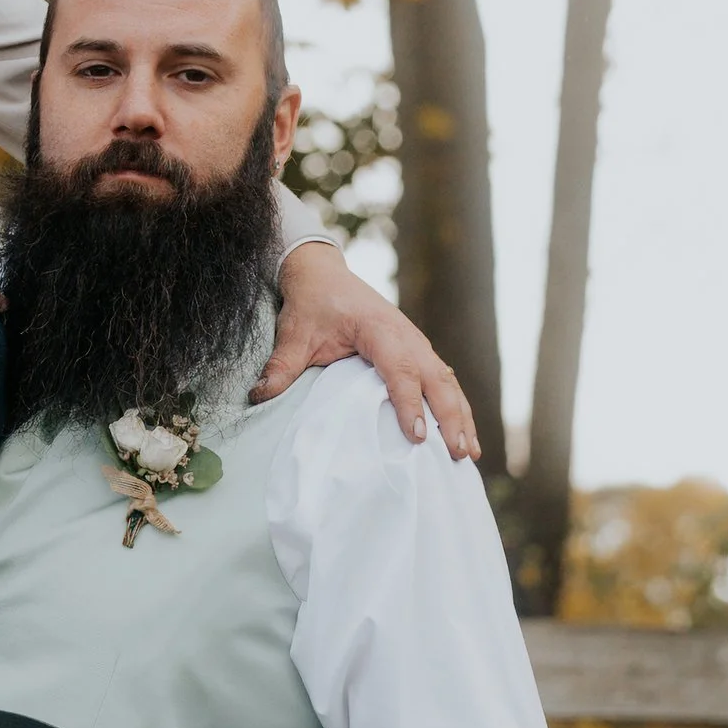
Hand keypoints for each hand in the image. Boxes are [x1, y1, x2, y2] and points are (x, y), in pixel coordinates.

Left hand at [258, 244, 476, 459]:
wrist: (323, 275)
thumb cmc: (312, 304)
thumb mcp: (294, 333)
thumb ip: (282, 365)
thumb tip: (259, 395)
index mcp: (380, 329)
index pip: (400, 370)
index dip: (409, 402)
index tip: (416, 435)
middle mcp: (407, 336)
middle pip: (437, 378)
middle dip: (450, 416)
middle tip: (458, 453)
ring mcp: (417, 343)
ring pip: (447, 381)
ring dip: (461, 415)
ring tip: (469, 452)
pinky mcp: (417, 351)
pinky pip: (443, 380)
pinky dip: (456, 406)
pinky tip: (463, 433)